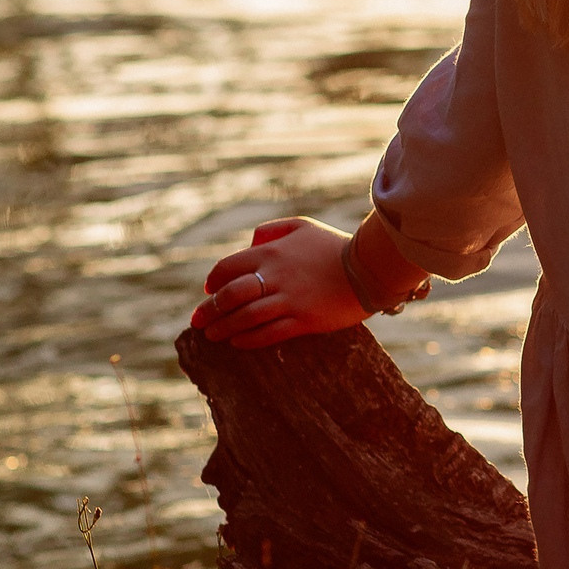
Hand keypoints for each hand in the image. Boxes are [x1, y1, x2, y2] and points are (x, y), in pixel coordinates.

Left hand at [190, 218, 367, 348]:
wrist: (370, 268)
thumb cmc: (335, 246)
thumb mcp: (303, 226)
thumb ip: (272, 230)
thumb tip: (250, 242)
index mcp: (270, 253)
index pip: (227, 268)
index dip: (213, 282)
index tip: (208, 292)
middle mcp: (274, 277)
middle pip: (229, 296)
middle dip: (209, 310)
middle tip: (198, 321)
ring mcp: (288, 300)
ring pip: (244, 317)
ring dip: (223, 328)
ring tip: (212, 336)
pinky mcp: (303, 320)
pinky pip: (268, 333)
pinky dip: (248, 339)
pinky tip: (238, 343)